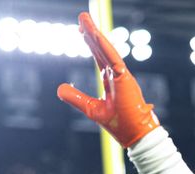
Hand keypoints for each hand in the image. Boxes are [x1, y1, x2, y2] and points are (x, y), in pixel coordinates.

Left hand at [57, 12, 158, 147]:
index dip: (90, 43)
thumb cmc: (118, 124)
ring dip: (96, 34)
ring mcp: (122, 75)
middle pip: (102, 48)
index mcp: (111, 80)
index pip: (99, 56)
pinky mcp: (126, 79)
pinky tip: (95, 36)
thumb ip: (76, 97)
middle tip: (81, 17)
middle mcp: (117, 74)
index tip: (80, 31)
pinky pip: (113, 59)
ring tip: (85, 20)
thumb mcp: (91, 109)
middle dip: (91, 32)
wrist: (135, 135)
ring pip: (107, 50)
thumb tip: (59, 88)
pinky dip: (105, 47)